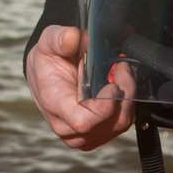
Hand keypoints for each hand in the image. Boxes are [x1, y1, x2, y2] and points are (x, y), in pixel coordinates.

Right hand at [25, 25, 133, 150]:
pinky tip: (119, 85)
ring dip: (127, 97)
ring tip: (120, 73)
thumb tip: (73, 37)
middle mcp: (68, 127)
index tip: (112, 82)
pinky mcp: (96, 133)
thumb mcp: (48, 42)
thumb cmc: (47, 62)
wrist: (45, 74)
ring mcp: (84, 134)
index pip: (84, 121)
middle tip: (121, 67)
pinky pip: (121, 123)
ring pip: (119, 124)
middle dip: (123, 93)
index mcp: (55, 106)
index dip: (105, 105)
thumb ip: (59, 38)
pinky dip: (126, 103)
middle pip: (109, 124)